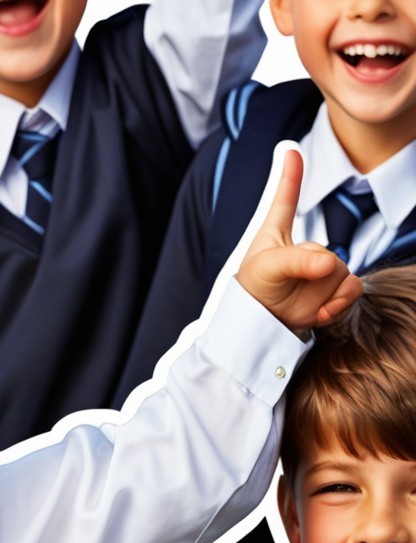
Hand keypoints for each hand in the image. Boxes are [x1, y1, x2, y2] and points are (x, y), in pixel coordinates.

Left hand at [237, 147, 362, 331]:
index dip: (289, 175)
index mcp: (276, 233)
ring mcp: (322, 267)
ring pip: (341, 270)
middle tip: (286, 285)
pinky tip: (321, 312)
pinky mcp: (334, 287)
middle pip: (322, 250)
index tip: (290, 151)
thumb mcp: (266, 270)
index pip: (284, 199)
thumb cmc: (254, 293)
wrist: (263, 325)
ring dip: (324, 291)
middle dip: (309, 270)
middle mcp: (303, 246)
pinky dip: (340, 303)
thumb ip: (297, 260)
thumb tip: (330, 263)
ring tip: (300, 299)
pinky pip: (353, 288)